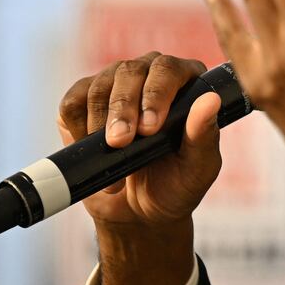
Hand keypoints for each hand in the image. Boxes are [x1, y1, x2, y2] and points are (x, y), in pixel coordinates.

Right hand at [57, 51, 221, 284]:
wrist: (139, 215)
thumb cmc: (177, 190)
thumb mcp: (199, 172)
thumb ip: (206, 137)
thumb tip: (210, 102)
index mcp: (190, 87)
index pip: (177, 68)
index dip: (163, 92)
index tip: (155, 128)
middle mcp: (156, 78)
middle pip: (137, 69)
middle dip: (129, 106)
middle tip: (126, 144)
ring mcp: (119, 86)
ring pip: (104, 81)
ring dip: (104, 116)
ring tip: (113, 149)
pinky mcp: (87, 104)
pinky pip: (74, 97)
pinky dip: (76, 117)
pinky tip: (88, 140)